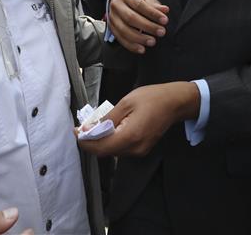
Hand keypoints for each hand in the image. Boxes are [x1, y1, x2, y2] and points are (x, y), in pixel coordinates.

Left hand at [77, 82, 198, 156]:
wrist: (175, 102)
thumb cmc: (152, 98)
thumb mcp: (126, 102)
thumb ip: (106, 117)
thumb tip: (87, 127)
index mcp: (130, 136)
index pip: (100, 148)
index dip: (85, 141)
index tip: (75, 130)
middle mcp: (135, 148)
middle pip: (105, 152)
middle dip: (91, 141)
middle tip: (82, 126)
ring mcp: (139, 151)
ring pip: (112, 151)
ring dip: (100, 141)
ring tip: (94, 126)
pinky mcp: (142, 149)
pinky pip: (121, 148)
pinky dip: (111, 140)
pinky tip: (109, 128)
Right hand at [108, 0, 168, 53]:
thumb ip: (154, 5)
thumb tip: (165, 10)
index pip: (139, 5)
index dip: (153, 13)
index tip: (165, 20)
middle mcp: (116, 6)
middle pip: (131, 18)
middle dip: (147, 27)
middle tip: (161, 32)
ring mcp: (112, 18)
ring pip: (124, 30)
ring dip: (139, 38)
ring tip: (152, 41)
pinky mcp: (111, 28)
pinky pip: (120, 39)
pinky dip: (131, 46)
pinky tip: (142, 49)